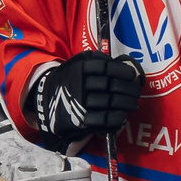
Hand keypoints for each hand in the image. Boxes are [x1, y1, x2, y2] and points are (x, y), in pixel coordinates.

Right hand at [24, 50, 144, 145]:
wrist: (45, 100)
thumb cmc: (68, 79)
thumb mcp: (76, 62)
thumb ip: (96, 60)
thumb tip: (122, 63)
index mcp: (79, 68)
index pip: (106, 67)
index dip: (122, 71)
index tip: (132, 75)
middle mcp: (79, 84)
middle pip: (111, 86)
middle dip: (128, 89)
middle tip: (136, 92)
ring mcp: (79, 103)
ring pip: (110, 102)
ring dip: (126, 103)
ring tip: (133, 104)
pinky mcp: (79, 119)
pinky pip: (103, 119)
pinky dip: (116, 118)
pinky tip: (122, 116)